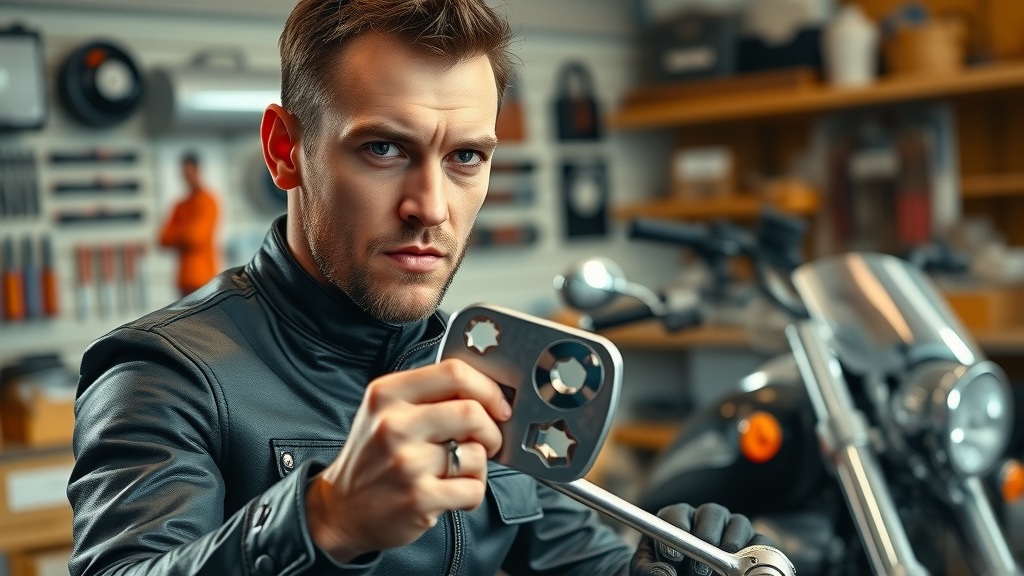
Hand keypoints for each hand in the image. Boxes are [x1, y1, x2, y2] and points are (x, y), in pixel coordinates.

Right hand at [304, 359, 511, 562]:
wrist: (340, 510)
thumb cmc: (373, 457)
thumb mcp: (385, 412)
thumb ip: (428, 395)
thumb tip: (487, 392)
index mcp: (387, 394)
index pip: (453, 372)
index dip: (487, 388)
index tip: (498, 404)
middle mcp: (394, 425)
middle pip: (472, 412)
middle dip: (491, 430)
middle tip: (486, 442)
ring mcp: (406, 463)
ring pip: (477, 454)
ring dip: (478, 467)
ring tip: (456, 472)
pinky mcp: (418, 499)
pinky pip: (473, 489)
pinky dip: (471, 494)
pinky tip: (451, 494)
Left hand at [631, 503, 773, 575]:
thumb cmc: (665, 572)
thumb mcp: (649, 571)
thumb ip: (650, 570)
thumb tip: (665, 572)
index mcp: (677, 519)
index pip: (676, 514)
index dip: (676, 530)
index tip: (671, 555)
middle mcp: (706, 518)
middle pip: (712, 512)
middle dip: (706, 539)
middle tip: (697, 568)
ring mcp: (733, 527)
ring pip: (739, 523)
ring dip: (730, 547)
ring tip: (719, 571)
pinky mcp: (755, 541)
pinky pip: (761, 541)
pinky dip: (754, 555)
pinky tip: (740, 571)